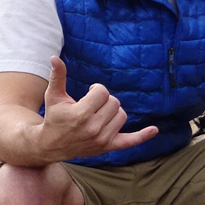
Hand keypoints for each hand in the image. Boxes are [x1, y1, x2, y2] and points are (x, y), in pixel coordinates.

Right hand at [34, 57, 157, 163]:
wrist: (50, 145)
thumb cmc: (53, 117)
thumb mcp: (53, 96)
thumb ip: (57, 77)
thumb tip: (54, 58)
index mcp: (80, 114)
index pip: (103, 93)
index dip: (96, 89)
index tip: (88, 93)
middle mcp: (93, 128)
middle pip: (114, 103)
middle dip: (104, 100)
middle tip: (92, 104)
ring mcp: (101, 139)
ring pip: (121, 115)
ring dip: (113, 111)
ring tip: (100, 113)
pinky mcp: (107, 147)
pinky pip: (129, 141)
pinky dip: (142, 136)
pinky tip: (154, 130)